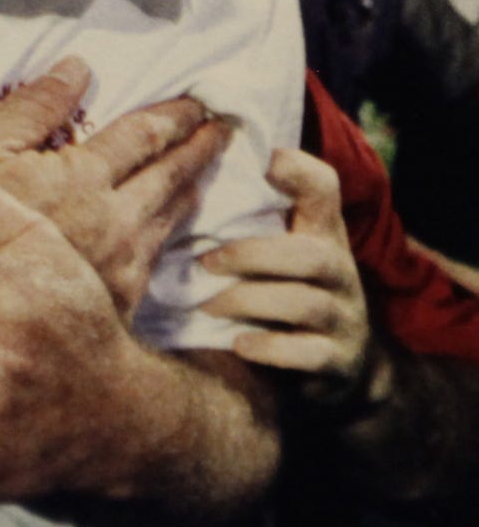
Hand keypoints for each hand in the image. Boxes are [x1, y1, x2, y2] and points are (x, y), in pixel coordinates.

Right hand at [0, 57, 231, 319]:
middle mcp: (114, 216)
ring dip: (194, 182)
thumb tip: (77, 67)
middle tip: (224, 124)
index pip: (142, 135)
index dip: (173, 115)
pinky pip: (161, 253)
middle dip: (199, 144)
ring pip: (172, 212)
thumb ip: (30, 110)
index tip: (198, 101)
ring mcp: (120, 259)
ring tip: (208, 162)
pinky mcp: (119, 295)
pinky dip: (178, 226)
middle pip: (170, 172)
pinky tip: (178, 222)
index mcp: (82, 176)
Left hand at [201, 148, 376, 403]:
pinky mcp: (337, 360)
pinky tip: (238, 344)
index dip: (302, 172)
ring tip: (207, 305)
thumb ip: (250, 216)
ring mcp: (343, 318)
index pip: (324, 190)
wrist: (344, 366)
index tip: (268, 161)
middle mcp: (339, 272)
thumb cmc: (289, 290)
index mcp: (321, 234)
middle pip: (312, 254)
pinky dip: (270, 348)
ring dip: (248, 301)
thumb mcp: (280, 249)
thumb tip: (182, 170)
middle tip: (204, 262)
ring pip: (304, 303)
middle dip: (252, 255)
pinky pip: (308, 354)